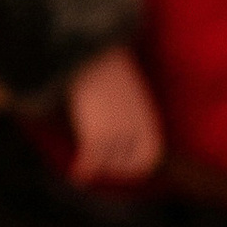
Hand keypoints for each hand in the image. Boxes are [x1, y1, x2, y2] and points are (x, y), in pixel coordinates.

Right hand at [65, 43, 163, 185]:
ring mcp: (116, 132)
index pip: (149, 156)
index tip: (121, 163)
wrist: (92, 51)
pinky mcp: (96, 132)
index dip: (135, 165)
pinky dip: (83, 170)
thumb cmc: (106, 64)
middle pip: (127, 164)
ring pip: (108, 163)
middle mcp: (135, 129)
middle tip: (100, 167)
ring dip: (97, 167)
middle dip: (115, 169)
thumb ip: (130, 110)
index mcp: (147, 117)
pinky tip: (77, 175)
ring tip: (86, 168)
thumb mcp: (127, 89)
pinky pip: (91, 159)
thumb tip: (121, 122)